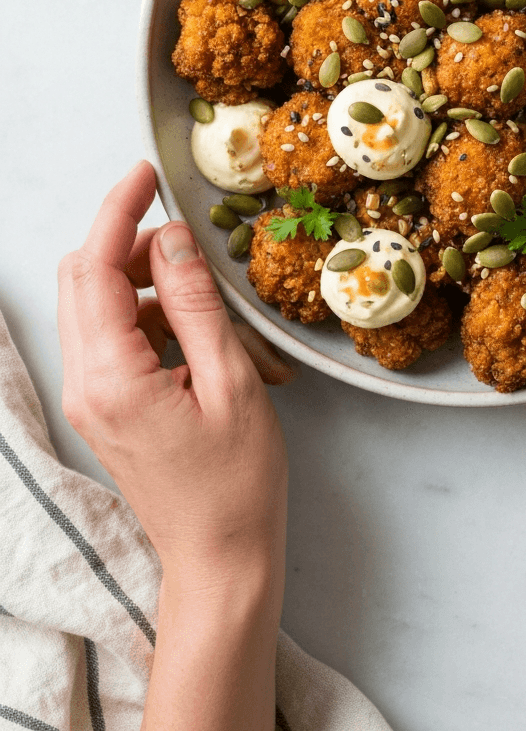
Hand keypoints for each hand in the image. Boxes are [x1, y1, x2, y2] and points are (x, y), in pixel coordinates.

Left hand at [58, 161, 288, 585]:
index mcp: (111, 378)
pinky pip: (111, 335)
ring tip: (209, 311)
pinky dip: (148, 316)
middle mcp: (84, 385)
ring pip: (95, 303)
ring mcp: (87, 397)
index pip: (95, 268)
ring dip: (145, 283)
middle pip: (84, 278)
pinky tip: (197, 340)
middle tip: (191, 251)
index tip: (145, 174)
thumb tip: (172, 237)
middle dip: (132, 246)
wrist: (219, 556)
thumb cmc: (237, 482)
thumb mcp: (231, 382)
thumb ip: (195, 304)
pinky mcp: (101, 405)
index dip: (118, 211)